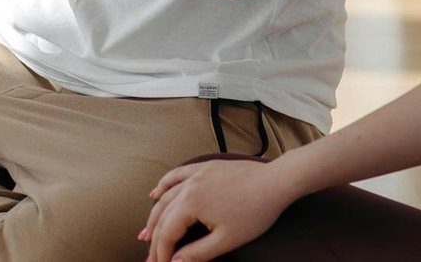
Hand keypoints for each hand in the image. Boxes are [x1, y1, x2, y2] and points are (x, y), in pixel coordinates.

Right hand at [140, 158, 293, 261]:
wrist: (275, 182)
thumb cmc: (255, 213)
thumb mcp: (226, 240)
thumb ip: (197, 253)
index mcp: (190, 204)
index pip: (167, 233)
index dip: (161, 252)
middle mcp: (187, 187)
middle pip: (162, 215)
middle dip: (154, 239)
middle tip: (150, 257)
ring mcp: (194, 175)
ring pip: (165, 196)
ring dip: (153, 216)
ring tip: (145, 233)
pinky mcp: (203, 168)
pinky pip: (175, 175)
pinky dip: (162, 186)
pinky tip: (155, 194)